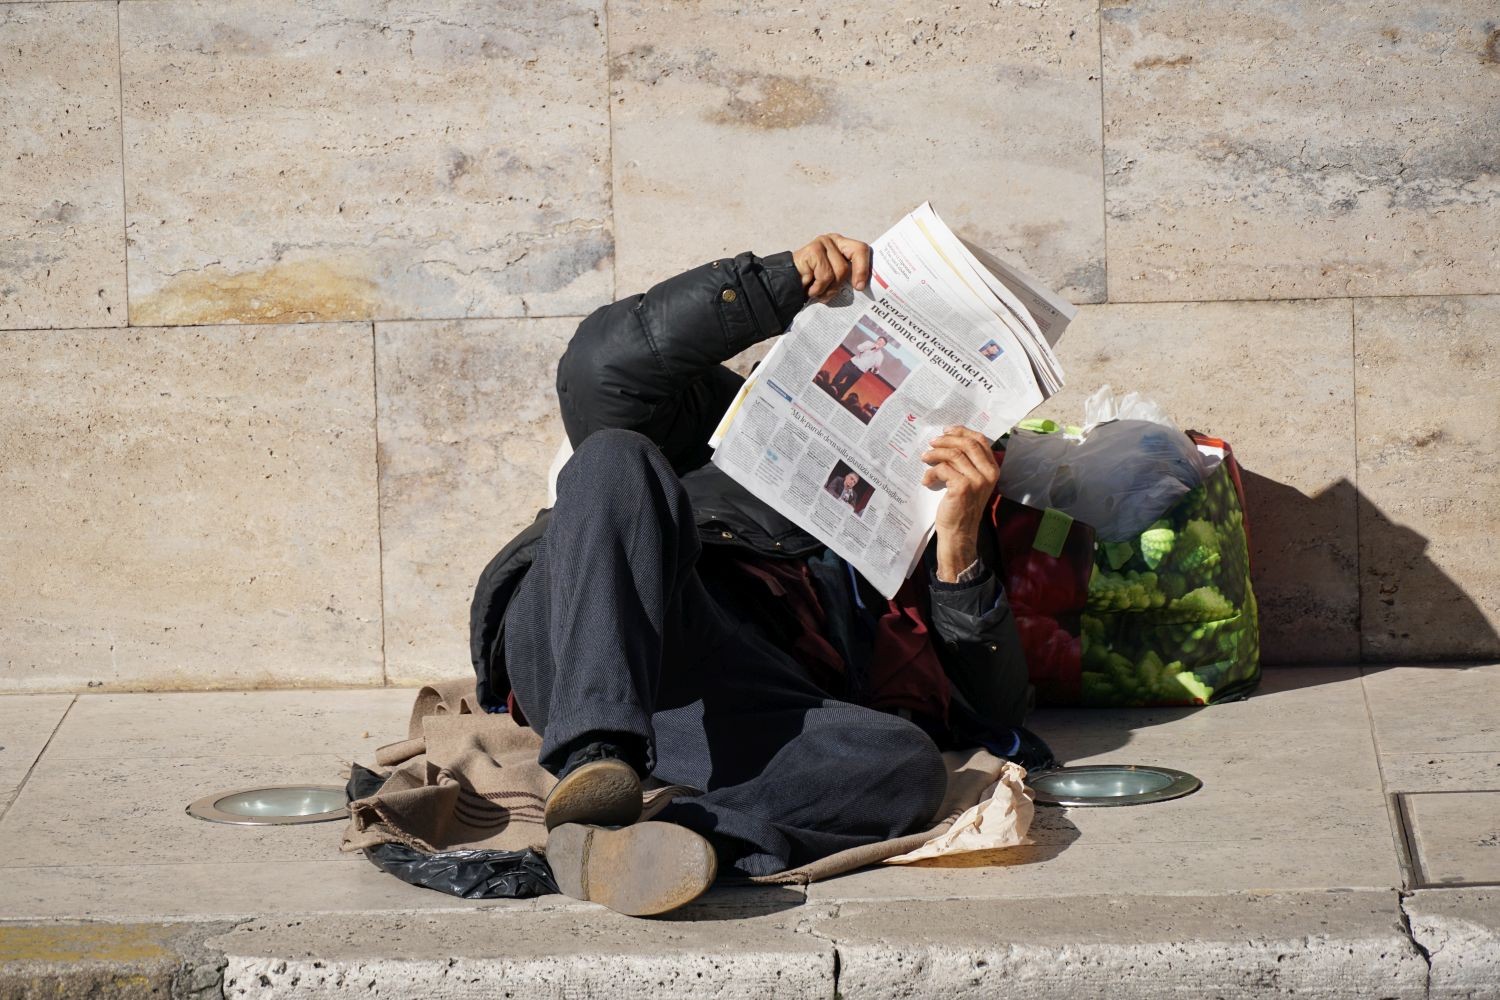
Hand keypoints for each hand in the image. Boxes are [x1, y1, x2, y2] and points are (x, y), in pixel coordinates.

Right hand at [793, 234, 870, 299]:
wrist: (787, 285)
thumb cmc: (814, 284)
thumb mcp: (835, 279)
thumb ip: (848, 277)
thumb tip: (864, 286)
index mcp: (843, 245)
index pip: (862, 249)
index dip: (865, 267)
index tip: (860, 286)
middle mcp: (835, 240)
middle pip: (858, 251)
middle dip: (859, 272)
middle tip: (856, 288)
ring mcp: (823, 243)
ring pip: (841, 270)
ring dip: (831, 288)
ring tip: (820, 293)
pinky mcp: (813, 249)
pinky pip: (826, 275)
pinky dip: (819, 288)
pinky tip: (811, 289)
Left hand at [921, 426, 999, 582]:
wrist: (959, 532)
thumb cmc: (962, 506)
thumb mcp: (970, 481)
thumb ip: (967, 462)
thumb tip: (948, 440)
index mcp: (993, 469)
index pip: (980, 440)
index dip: (962, 431)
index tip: (946, 430)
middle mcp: (988, 473)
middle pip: (967, 444)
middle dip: (946, 440)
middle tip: (931, 443)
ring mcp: (977, 480)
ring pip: (953, 454)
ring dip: (935, 454)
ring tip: (924, 458)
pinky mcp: (963, 487)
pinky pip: (943, 469)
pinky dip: (931, 472)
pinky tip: (926, 480)